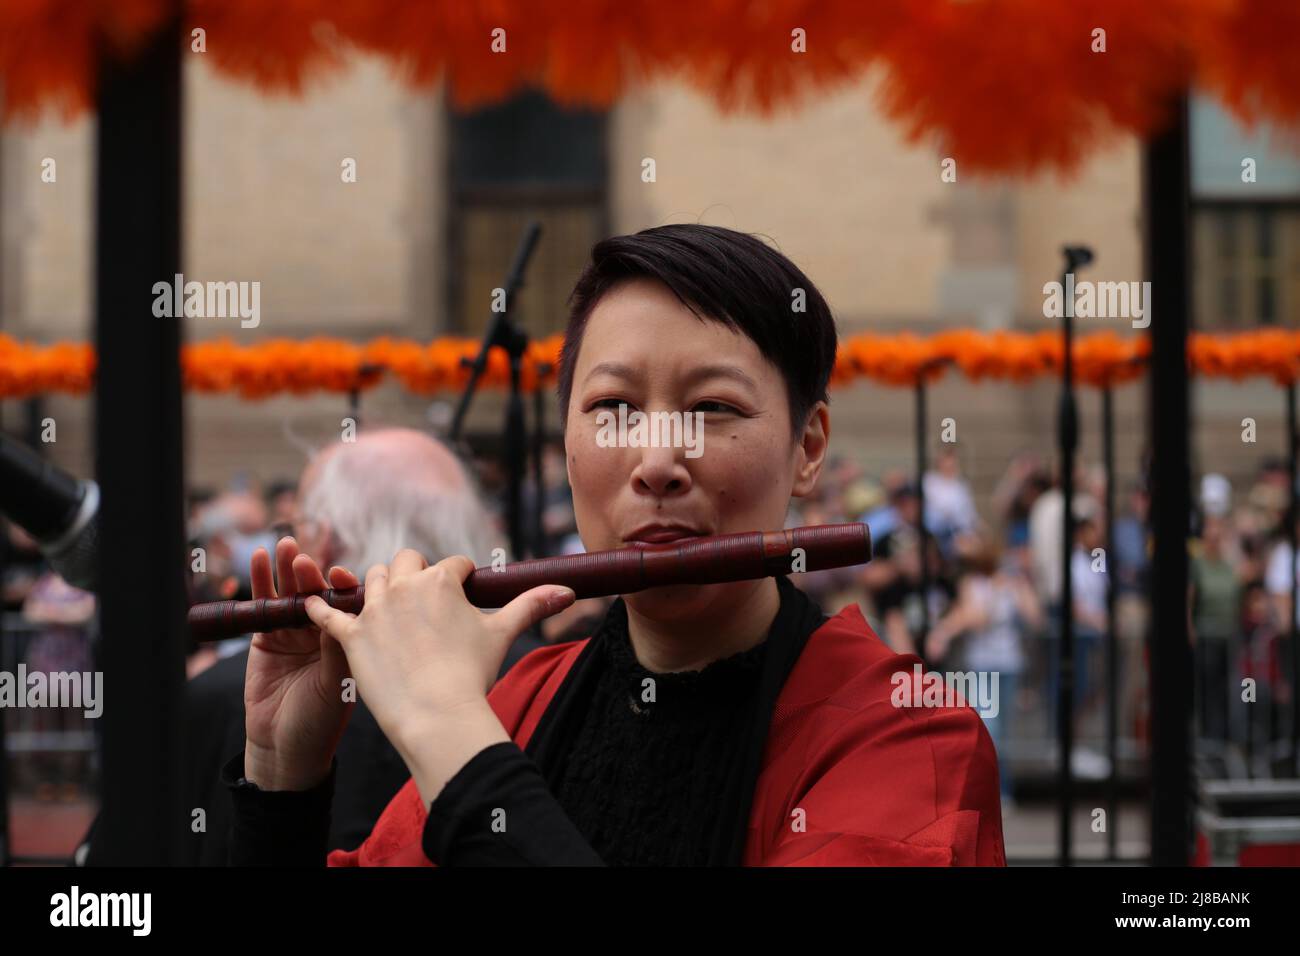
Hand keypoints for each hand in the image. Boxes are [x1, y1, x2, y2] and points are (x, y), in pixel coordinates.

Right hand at [243, 537, 359, 790]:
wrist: (287, 748)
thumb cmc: (321, 721)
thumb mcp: (337, 681)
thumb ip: (339, 648)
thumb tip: (345, 614)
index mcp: (350, 640)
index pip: (349, 603)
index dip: (345, 586)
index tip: (342, 574)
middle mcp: (324, 632)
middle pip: (319, 592)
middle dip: (312, 574)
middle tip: (307, 559)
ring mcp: (295, 633)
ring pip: (292, 593)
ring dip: (288, 570)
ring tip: (286, 547)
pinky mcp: (265, 638)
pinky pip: (265, 606)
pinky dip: (262, 583)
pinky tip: (262, 560)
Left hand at [304, 551, 574, 760]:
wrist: (438, 715)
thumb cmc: (472, 674)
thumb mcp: (502, 634)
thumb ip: (532, 605)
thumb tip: (568, 591)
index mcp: (441, 580)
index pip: (453, 564)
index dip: (460, 577)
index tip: (463, 592)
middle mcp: (404, 585)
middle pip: (406, 560)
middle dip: (415, 572)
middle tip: (422, 599)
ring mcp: (374, 610)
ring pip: (371, 579)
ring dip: (378, 586)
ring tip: (384, 604)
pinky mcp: (350, 636)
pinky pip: (326, 614)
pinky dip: (318, 607)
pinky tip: (310, 603)